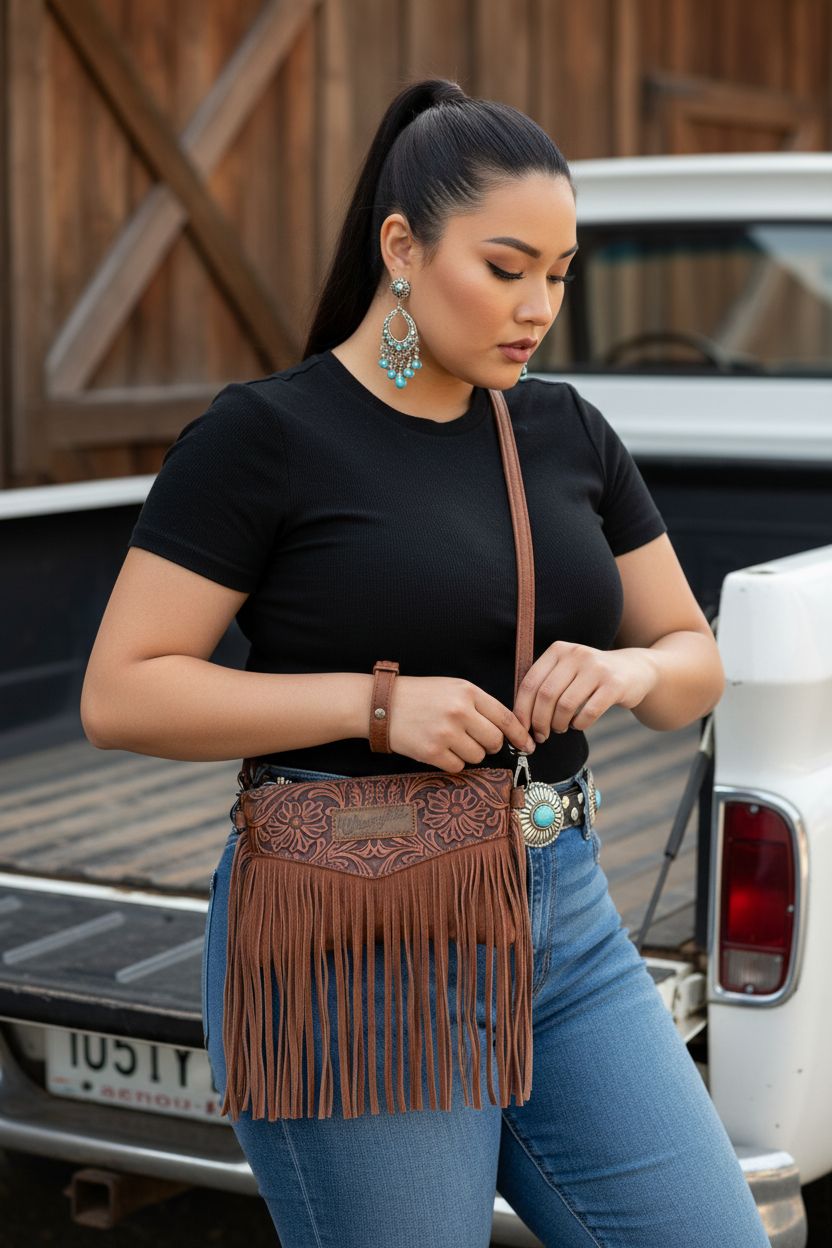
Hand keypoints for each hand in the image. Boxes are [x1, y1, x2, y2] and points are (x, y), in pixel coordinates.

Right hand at [385, 676, 536, 771]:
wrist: (381, 705)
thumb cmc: (419, 696)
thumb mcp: (451, 688)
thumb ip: (478, 704)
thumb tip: (507, 730)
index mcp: (468, 692)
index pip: (505, 717)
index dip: (520, 734)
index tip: (528, 744)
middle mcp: (460, 711)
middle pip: (495, 741)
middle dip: (489, 744)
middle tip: (474, 739)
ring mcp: (446, 732)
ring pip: (478, 756)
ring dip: (469, 753)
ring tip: (450, 740)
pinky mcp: (432, 751)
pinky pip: (458, 766)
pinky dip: (452, 762)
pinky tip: (439, 749)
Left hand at [512, 642, 657, 740]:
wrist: (635, 670)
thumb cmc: (592, 677)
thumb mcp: (567, 670)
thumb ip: (545, 686)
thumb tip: (520, 720)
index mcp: (558, 650)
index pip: (530, 682)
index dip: (522, 710)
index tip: (521, 729)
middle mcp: (576, 654)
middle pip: (546, 695)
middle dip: (539, 721)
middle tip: (540, 735)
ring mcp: (597, 668)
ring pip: (565, 705)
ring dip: (558, 724)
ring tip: (560, 728)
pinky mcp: (614, 684)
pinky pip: (588, 712)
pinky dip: (579, 724)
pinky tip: (578, 724)